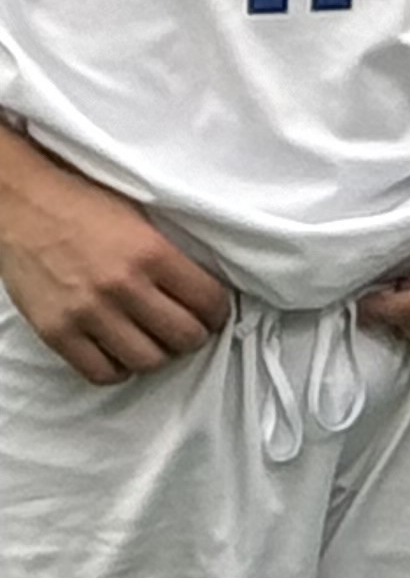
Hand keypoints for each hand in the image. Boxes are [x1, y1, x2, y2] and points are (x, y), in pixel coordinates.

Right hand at [0, 134, 228, 383]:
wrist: (23, 205)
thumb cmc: (86, 206)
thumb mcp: (143, 220)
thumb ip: (172, 257)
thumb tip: (204, 293)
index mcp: (152, 253)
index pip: (209, 302)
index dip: (217, 312)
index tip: (212, 313)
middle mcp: (122, 286)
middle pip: (183, 337)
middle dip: (193, 336)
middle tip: (185, 329)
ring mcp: (87, 312)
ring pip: (147, 360)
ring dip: (158, 355)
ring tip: (153, 341)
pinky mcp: (56, 331)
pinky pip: (100, 372)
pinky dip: (118, 369)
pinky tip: (120, 352)